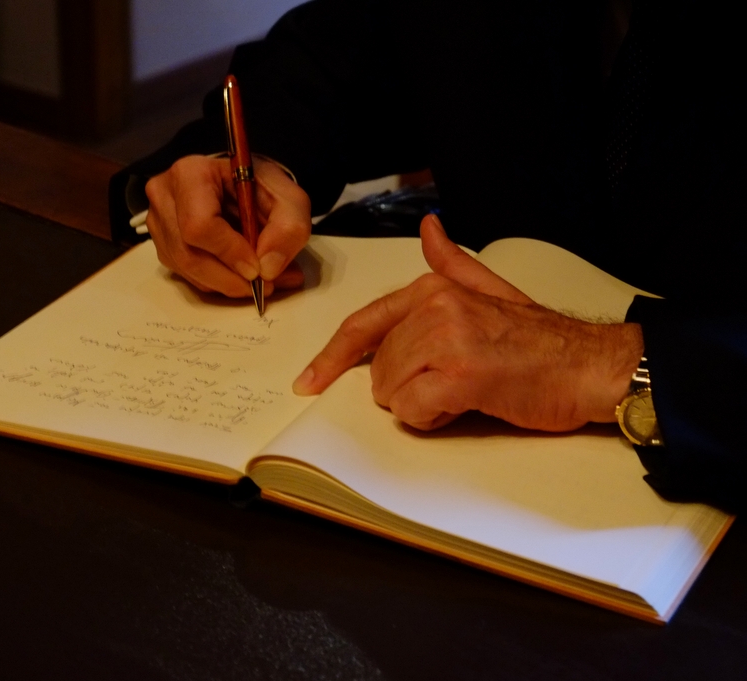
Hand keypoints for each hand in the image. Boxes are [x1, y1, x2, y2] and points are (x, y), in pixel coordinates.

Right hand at [144, 155, 311, 296]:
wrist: (240, 186)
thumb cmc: (259, 186)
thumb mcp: (288, 197)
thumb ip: (289, 227)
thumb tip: (268, 268)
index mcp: (191, 174)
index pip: (199, 224)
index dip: (229, 253)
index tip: (258, 269)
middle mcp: (165, 196)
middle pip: (189, 254)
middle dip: (231, 278)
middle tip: (266, 286)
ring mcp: (159, 222)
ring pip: (187, 270)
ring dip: (226, 284)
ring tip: (261, 282)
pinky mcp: (163, 244)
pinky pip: (187, 275)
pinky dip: (217, 283)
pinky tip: (240, 275)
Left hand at [293, 214, 644, 431]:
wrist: (591, 366)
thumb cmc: (541, 340)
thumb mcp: (493, 291)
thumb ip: (454, 265)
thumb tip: (430, 229)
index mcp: (434, 288)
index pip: (363, 324)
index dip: (332, 356)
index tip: (309, 380)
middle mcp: (434, 308)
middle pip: (377, 368)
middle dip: (404, 387)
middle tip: (451, 382)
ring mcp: (446, 340)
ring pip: (390, 391)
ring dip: (421, 403)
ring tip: (464, 391)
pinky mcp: (460, 375)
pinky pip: (412, 411)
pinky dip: (432, 419)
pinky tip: (465, 405)